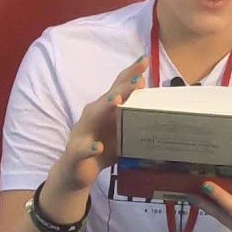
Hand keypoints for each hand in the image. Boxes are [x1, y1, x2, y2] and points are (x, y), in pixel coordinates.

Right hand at [48, 55, 148, 193]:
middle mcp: (92, 115)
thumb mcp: (119, 130)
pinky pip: (83, 149)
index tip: (145, 60)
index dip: (130, 73)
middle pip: (107, 98)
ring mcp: (82, 132)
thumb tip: (156, 101)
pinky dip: (90, 147)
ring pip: (93, 117)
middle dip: (122, 88)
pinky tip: (98, 147)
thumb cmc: (100, 146)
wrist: (76, 172)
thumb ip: (132, 115)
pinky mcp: (76, 152)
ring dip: (105, 107)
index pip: (118, 86)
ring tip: (117, 101)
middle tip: (138, 81)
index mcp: (104, 109)